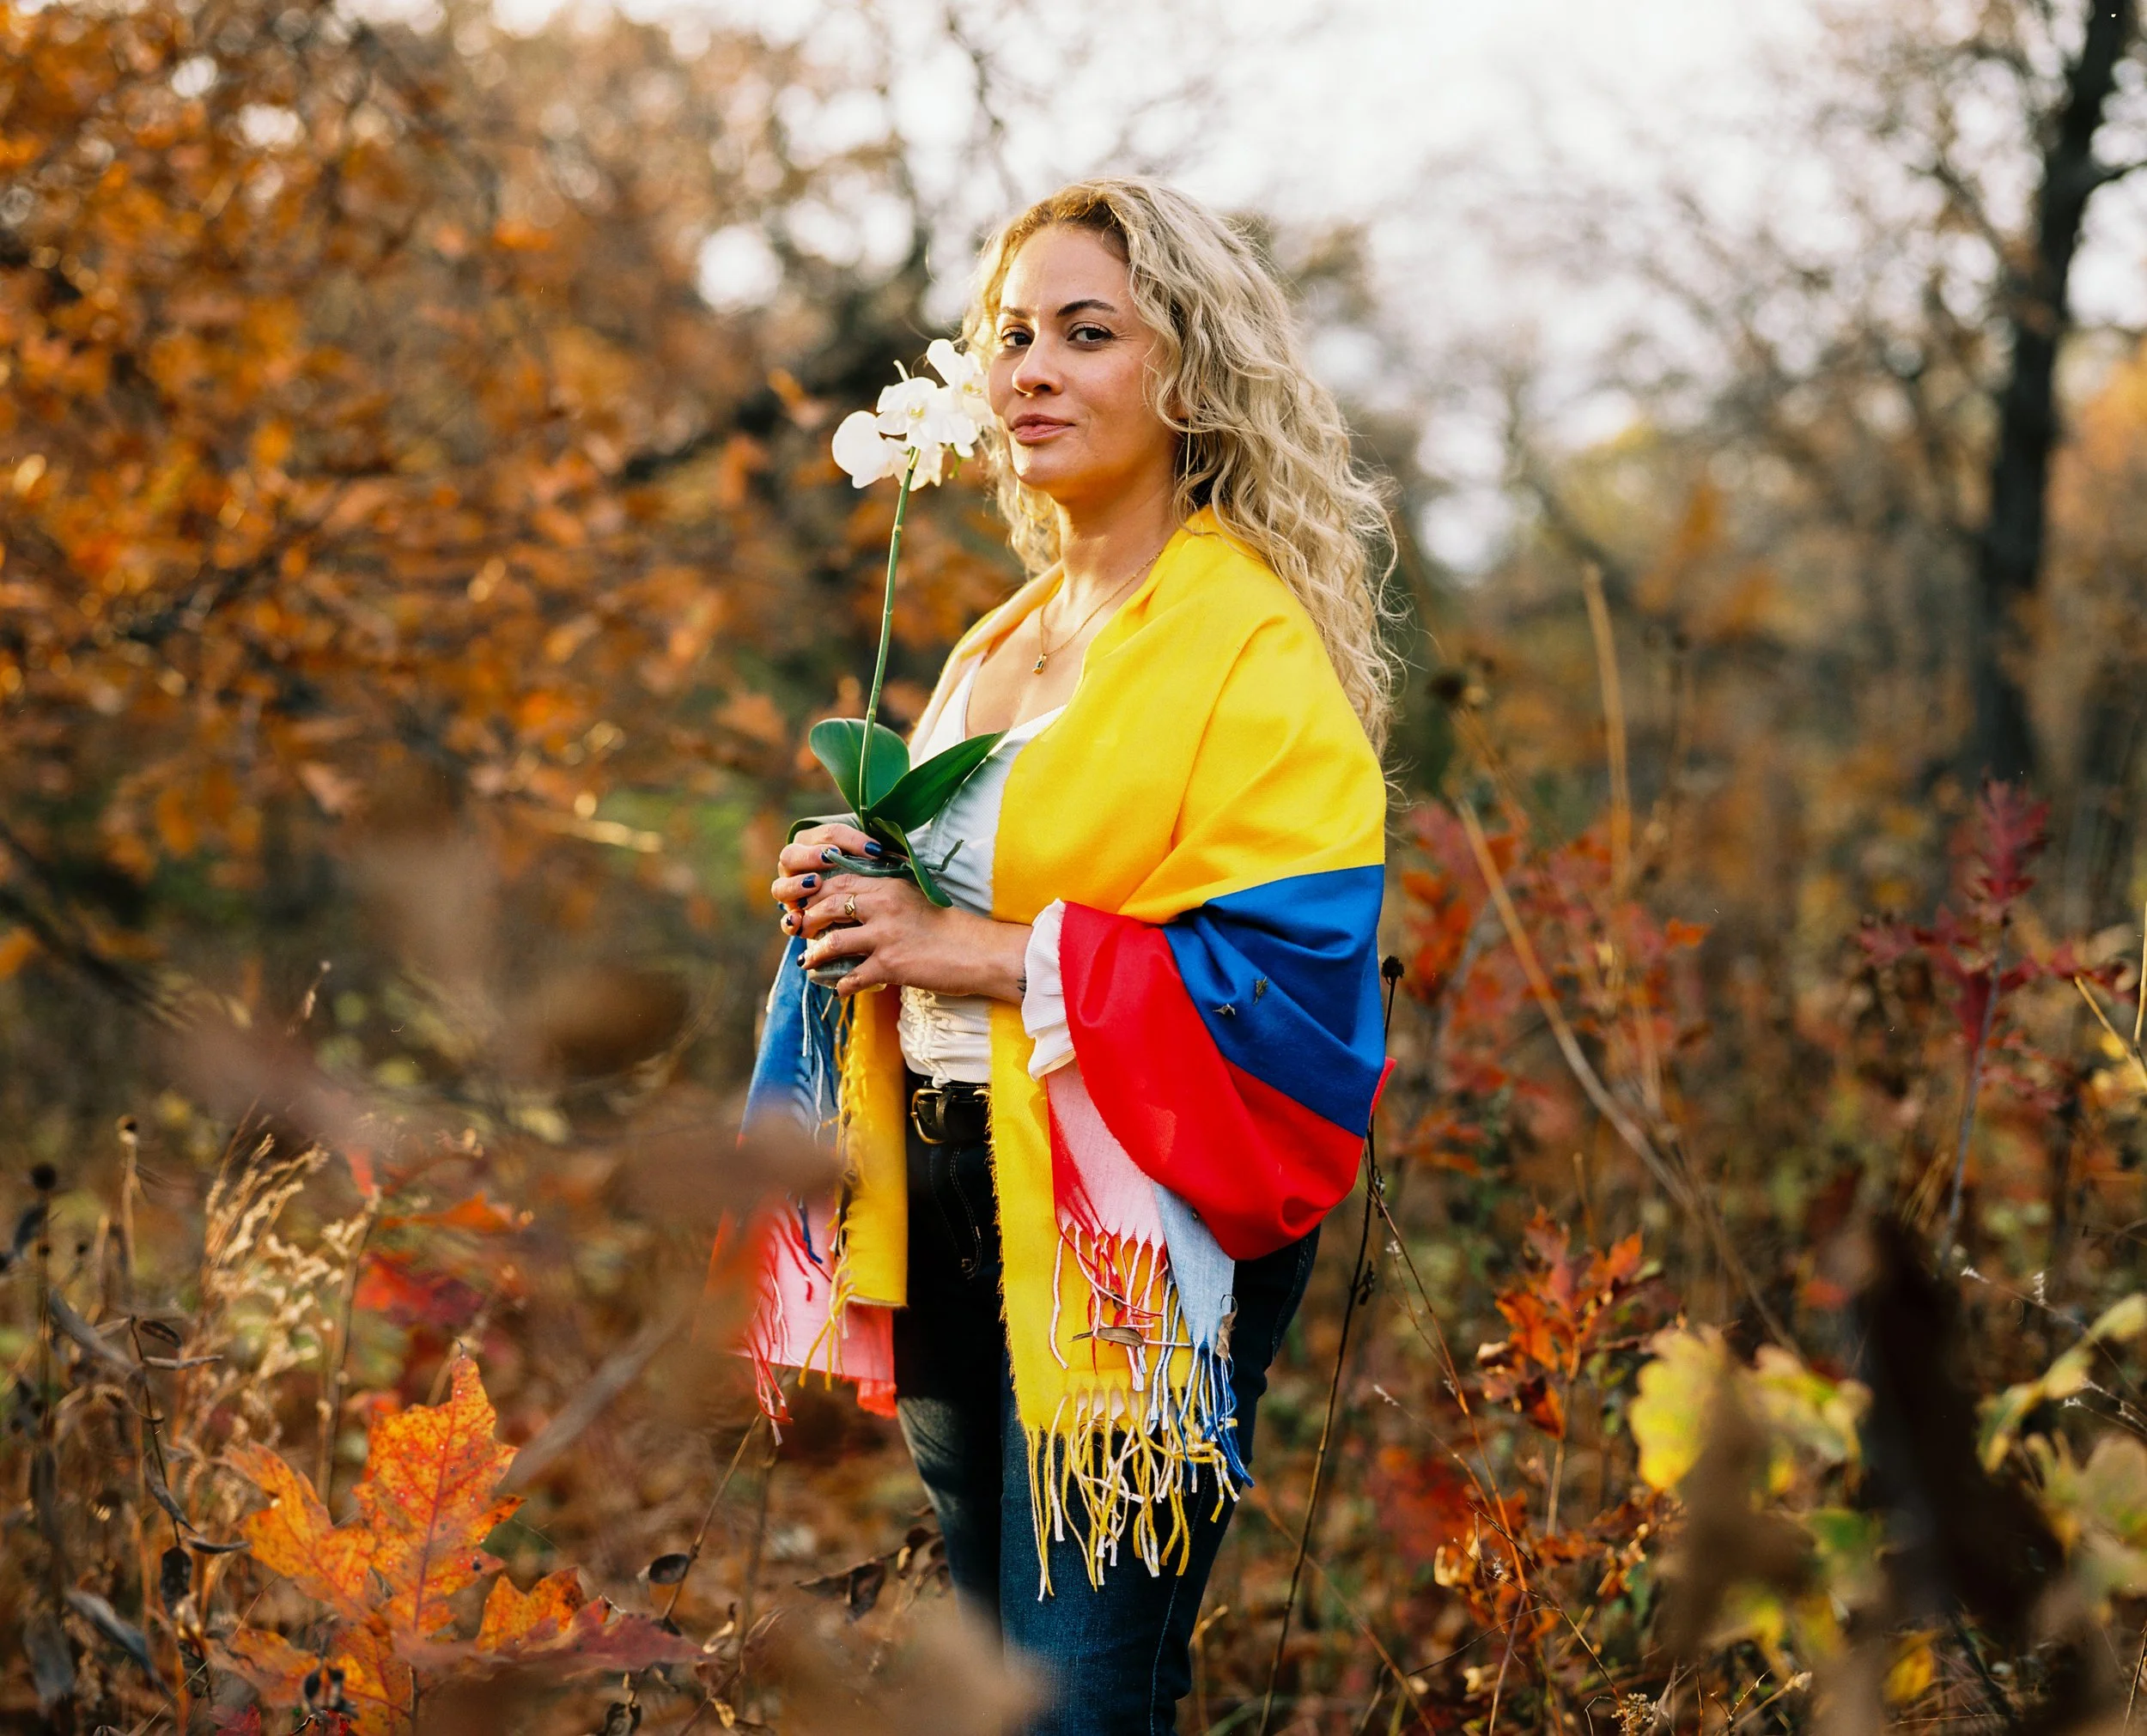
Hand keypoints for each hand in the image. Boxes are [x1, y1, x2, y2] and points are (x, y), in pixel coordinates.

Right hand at [769, 821, 886, 930]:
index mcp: (814, 844)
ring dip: (796, 884)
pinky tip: (799, 921)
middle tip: (831, 858)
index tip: (874, 850)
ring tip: (815, 883)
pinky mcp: (794, 919)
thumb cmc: (869, 881)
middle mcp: (796, 867)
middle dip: (811, 855)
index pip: (828, 834)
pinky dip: (790, 921)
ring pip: (781, 886)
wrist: (861, 916)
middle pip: (791, 854)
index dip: (850, 840)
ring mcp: (791, 893)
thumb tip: (898, 851)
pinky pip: (785, 921)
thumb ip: (879, 856)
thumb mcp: (875, 866)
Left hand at [788, 866, 1030, 1001]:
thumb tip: (861, 895)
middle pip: (829, 906)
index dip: (817, 892)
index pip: (840, 882)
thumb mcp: (915, 896)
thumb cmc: (949, 925)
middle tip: (800, 929)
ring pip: (833, 942)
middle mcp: (883, 906)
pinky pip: (852, 977)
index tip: (809, 903)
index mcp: (889, 885)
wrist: (977, 951)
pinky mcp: (891, 965)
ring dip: (816, 955)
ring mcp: (885, 936)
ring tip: (808, 961)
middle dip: (809, 919)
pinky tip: (840, 989)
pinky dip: (841, 986)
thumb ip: (887, 892)